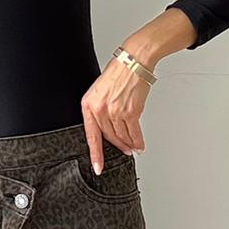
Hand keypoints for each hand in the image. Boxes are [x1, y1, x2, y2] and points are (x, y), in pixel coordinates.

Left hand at [80, 53, 151, 172]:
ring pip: (122, 136)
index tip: (98, 166)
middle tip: (124, 152)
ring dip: (128, 145)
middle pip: (109, 136)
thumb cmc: (118, 73)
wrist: (133, 61)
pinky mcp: (130, 111)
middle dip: (118, 147)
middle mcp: (100, 109)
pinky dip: (137, 141)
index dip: (95, 154)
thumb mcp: (99, 91)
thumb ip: (100, 110)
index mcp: (88, 104)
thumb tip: (106, 128)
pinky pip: (134, 132)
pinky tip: (139, 145)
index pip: (91, 135)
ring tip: (132, 149)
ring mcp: (115, 111)